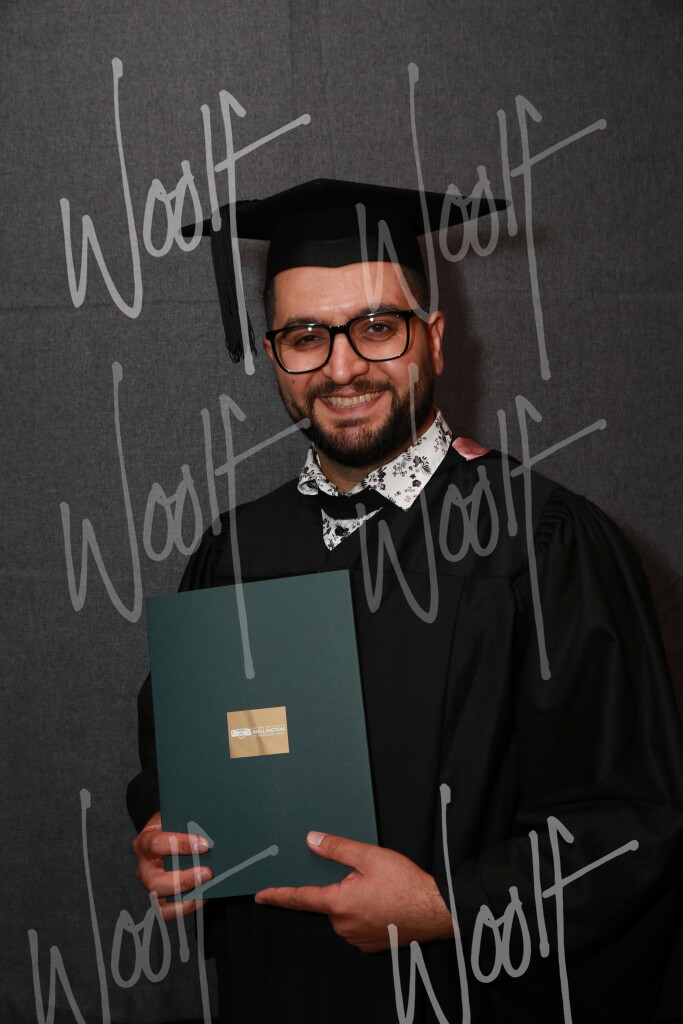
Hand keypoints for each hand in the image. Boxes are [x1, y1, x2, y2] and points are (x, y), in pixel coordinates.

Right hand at [133, 811, 212, 920]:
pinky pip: (169, 912)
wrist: (167, 832)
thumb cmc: (173, 824)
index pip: (157, 844)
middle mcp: (144, 867)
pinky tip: (204, 895)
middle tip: (208, 873)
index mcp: (145, 842)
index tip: (205, 845)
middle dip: (184, 880)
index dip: (181, 845)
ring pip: (160, 902)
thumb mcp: (175, 816)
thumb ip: (188, 822)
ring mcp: (150, 885)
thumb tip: (211, 830)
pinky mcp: (159, 898)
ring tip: (207, 888)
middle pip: (155, 882)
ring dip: (186, 898)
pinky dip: (187, 907)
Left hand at [254, 832, 453, 952]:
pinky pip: (357, 925)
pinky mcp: (370, 944)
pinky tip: (384, 902)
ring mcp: (356, 938)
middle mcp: (343, 926)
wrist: (437, 910)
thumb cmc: (406, 884)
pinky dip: (365, 912)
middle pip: (329, 901)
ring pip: (344, 913)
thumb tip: (311, 841)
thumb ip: (337, 849)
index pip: (300, 898)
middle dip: (341, 886)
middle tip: (367, 876)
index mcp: (338, 904)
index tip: (261, 896)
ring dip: (354, 900)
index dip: (278, 896)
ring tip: (382, 889)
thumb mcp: (369, 856)